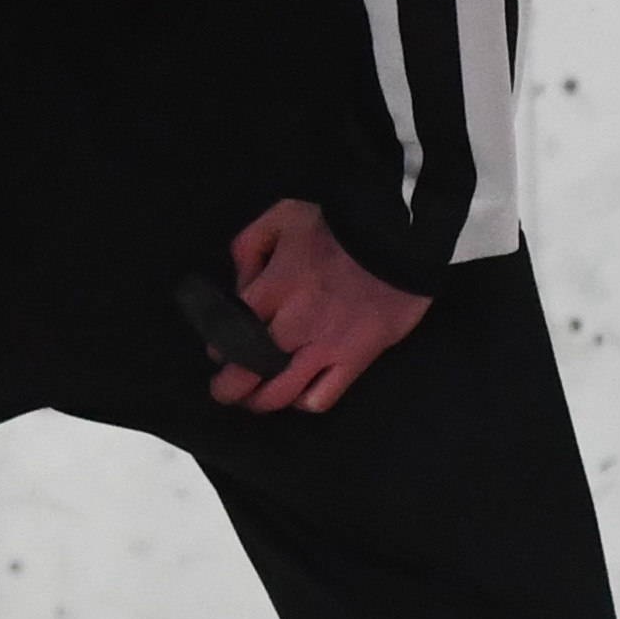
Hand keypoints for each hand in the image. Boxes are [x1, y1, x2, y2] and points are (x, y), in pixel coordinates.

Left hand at [208, 200, 429, 415]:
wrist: (400, 236)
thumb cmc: (339, 224)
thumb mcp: (282, 216)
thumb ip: (249, 247)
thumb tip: (240, 286)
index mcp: (274, 286)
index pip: (231, 328)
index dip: (219, 345)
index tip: (219, 349)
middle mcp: (295, 323)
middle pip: (248, 368)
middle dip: (229, 385)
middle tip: (223, 390)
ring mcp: (327, 346)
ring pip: (281, 392)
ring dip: (260, 402)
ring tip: (253, 401)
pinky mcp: (356, 359)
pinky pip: (323, 397)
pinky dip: (304, 402)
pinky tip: (298, 396)